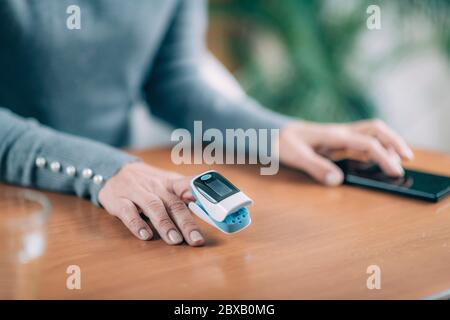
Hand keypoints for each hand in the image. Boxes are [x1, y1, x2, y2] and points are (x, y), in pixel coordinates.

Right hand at [98, 162, 203, 245]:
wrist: (115, 171)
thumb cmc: (148, 183)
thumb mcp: (168, 183)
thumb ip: (186, 194)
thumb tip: (209, 207)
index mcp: (170, 183)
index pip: (189, 187)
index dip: (202, 198)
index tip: (214, 210)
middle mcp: (156, 187)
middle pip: (174, 204)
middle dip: (186, 223)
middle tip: (196, 240)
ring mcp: (137, 192)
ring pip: (153, 207)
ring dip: (165, 225)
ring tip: (175, 240)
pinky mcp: (118, 200)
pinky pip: (128, 212)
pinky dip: (137, 224)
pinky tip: (145, 235)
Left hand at [279, 119, 413, 185]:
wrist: (270, 131)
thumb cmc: (281, 142)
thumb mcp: (295, 156)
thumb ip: (316, 167)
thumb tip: (338, 180)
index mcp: (333, 135)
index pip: (367, 143)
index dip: (384, 157)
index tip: (395, 172)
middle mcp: (340, 133)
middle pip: (376, 130)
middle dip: (394, 141)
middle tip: (407, 159)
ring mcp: (338, 137)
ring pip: (370, 134)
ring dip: (386, 144)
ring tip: (397, 161)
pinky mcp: (335, 142)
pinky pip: (360, 143)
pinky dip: (373, 149)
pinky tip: (375, 160)